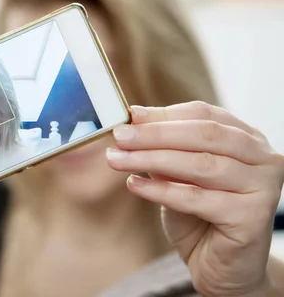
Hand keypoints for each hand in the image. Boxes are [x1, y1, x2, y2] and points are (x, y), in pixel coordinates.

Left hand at [106, 101, 283, 296]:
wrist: (220, 267)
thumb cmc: (199, 217)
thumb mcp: (176, 176)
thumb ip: (163, 150)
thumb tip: (132, 124)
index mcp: (247, 139)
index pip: (204, 114)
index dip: (164, 114)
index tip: (129, 117)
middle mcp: (263, 158)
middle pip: (204, 134)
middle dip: (155, 134)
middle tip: (120, 137)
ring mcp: (263, 187)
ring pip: (201, 164)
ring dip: (152, 159)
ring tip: (118, 159)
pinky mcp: (252, 217)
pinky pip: (197, 198)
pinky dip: (161, 191)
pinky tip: (134, 185)